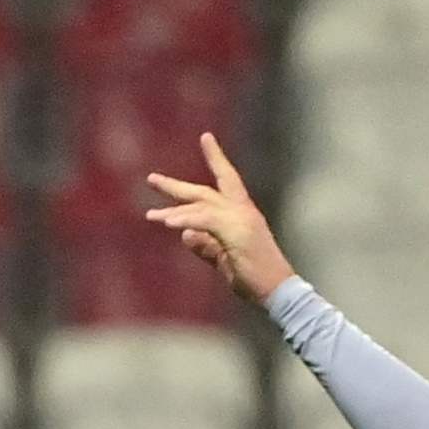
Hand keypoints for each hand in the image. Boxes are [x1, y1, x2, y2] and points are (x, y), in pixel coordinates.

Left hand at [142, 134, 293, 307]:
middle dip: (176, 187)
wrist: (277, 291)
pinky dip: (187, 220)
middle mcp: (243, 210)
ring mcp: (241, 219)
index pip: (227, 179)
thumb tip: (185, 236)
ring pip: (201, 206)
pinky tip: (169, 224)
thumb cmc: (255, 278)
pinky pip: (205, 220)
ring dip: (174, 210)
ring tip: (151, 215)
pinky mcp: (237, 231)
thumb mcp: (224, 260)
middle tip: (151, 179)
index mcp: (242, 214)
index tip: (206, 137)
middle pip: (205, 191)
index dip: (216, 158)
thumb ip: (206, 246)